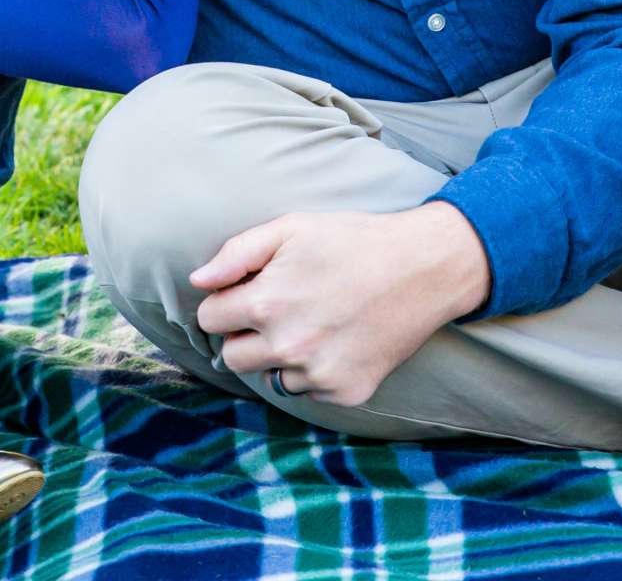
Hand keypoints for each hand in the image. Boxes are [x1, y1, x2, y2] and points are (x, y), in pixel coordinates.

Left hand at [189, 202, 492, 407]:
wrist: (424, 268)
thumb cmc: (353, 240)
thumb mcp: (291, 228)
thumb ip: (236, 254)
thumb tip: (197, 281)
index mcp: (266, 303)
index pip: (210, 320)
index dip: (225, 303)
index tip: (248, 292)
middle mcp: (287, 346)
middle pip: (232, 358)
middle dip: (245, 335)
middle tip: (278, 310)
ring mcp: (318, 375)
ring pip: (271, 377)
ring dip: (281, 357)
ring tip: (313, 323)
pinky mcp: (346, 393)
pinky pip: (309, 391)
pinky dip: (316, 372)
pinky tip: (338, 341)